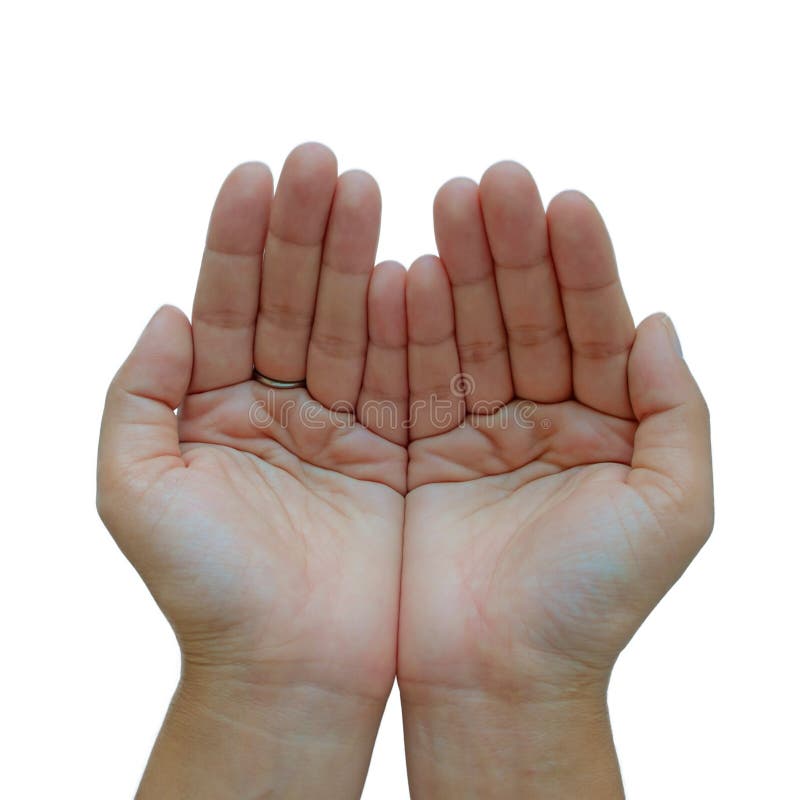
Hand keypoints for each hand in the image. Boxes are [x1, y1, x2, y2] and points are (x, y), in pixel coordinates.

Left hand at [97, 145, 407, 796]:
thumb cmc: (207, 593)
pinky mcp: (394, 454)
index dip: (238, 241)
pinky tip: (409, 269)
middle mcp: (278, 408)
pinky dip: (406, 328)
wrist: (289, 671)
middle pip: (293, 304)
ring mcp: (340, 426)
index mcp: (214, 409)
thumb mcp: (139, 491)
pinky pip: (402, 379)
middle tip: (322, 162)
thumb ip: (137, 397)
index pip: (226, 305)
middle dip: (304, 232)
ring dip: (355, 261)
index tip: (257, 172)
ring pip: (350, 329)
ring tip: (364, 191)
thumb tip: (165, 310)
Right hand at [398, 162, 712, 796]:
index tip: (562, 201)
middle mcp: (543, 419)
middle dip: (512, 249)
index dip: (582, 264)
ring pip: (467, 335)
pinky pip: (413, 379)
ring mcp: (478, 431)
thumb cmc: (590, 606)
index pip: (597, 325)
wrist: (499, 681)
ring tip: (443, 203)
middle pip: (526, 316)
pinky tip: (401, 274)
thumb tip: (661, 320)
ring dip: (457, 271)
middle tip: (492, 180)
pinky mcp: (420, 452)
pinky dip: (407, 330)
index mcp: (607, 425)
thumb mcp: (671, 510)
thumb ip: (679, 412)